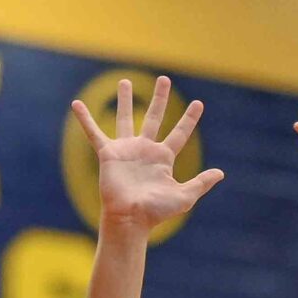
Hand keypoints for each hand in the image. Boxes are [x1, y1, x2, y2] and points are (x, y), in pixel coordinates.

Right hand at [73, 75, 221, 233]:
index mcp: (163, 158)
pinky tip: (76, 104)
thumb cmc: (156, 211)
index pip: (180, 133)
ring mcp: (126, 150)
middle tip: (164, 79)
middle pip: (155, 118)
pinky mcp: (108, 153)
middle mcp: (145, 150)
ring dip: (126, 100)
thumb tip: (221, 173)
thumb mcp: (184, 197)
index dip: (189, 119)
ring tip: (125, 81)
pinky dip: (85, 119)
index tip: (199, 103)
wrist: (130, 218)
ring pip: (126, 118)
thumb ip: (201, 183)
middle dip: (160, 98)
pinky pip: (94, 133)